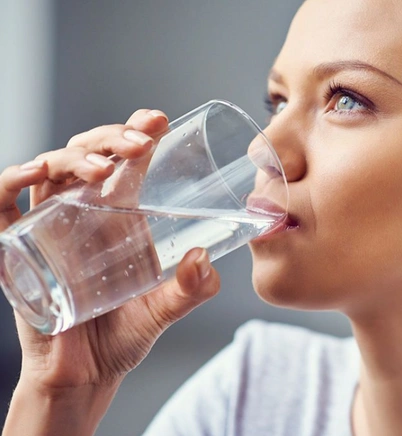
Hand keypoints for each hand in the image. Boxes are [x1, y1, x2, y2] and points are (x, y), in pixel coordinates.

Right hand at [0, 109, 221, 391]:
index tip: (159, 120)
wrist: (85, 376)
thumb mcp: (164, 309)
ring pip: (51, 169)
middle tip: (141, 142)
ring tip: (104, 167)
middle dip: (113, 138)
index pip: (126, 161)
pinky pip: (4, 206)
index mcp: (120, 215)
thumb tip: (204, 260)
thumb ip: (190, 289)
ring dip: (74, 155)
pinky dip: (11, 183)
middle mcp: (83, 213)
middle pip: (89, 154)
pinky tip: (34, 173)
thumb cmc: (124, 336)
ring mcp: (48, 226)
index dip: (138, 133)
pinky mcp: (16, 248)